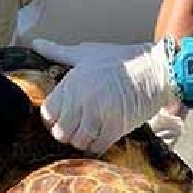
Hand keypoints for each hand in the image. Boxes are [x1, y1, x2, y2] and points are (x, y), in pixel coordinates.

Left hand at [30, 39, 178, 153]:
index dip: (53, 119)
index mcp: (71, 83)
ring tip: (92, 132)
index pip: (48, 114)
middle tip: (78, 128)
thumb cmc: (120, 59)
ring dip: (83, 141)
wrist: (156, 68)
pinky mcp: (116, 127)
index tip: (62, 118)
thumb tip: (36, 44)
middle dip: (67, 133)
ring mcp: (99, 114)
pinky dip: (98, 147)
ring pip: (78, 142)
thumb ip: (58, 52)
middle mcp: (82, 99)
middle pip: (61, 132)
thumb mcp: (86, 53)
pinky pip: (97, 148)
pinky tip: (103, 137)